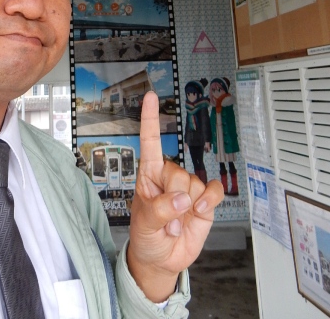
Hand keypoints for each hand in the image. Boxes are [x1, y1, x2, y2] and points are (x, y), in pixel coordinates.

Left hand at [127, 92, 223, 302]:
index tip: (150, 96)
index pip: (150, 141)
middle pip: (177, 172)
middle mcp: (169, 177)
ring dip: (187, 208)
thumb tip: (182, 199)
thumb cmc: (146, 236)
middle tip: (165, 218)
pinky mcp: (205, 201)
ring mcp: (188, 188)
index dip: (150, 118)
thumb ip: (159, 210)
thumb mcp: (143, 224)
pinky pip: (213, 190)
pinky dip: (209, 201)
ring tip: (175, 223)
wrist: (162, 259)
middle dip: (173, 198)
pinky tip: (200, 212)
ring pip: (195, 183)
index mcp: (148, 175)